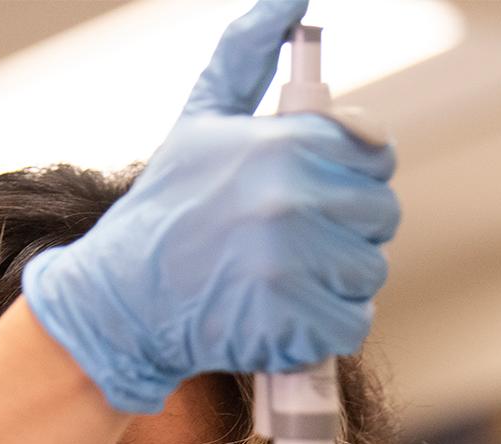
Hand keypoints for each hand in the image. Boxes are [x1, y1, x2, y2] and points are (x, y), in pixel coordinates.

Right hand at [22, 0, 399, 413]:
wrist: (119, 302)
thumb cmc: (167, 210)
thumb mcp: (201, 120)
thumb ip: (246, 56)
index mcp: (280, 142)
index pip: (375, 153)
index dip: (352, 176)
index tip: (315, 192)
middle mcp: (289, 198)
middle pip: (380, 214)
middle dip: (344, 231)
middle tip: (288, 243)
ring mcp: (293, 263)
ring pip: (368, 271)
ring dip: (334, 283)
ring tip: (278, 279)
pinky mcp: (292, 323)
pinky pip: (352, 324)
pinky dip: (323, 329)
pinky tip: (280, 315)